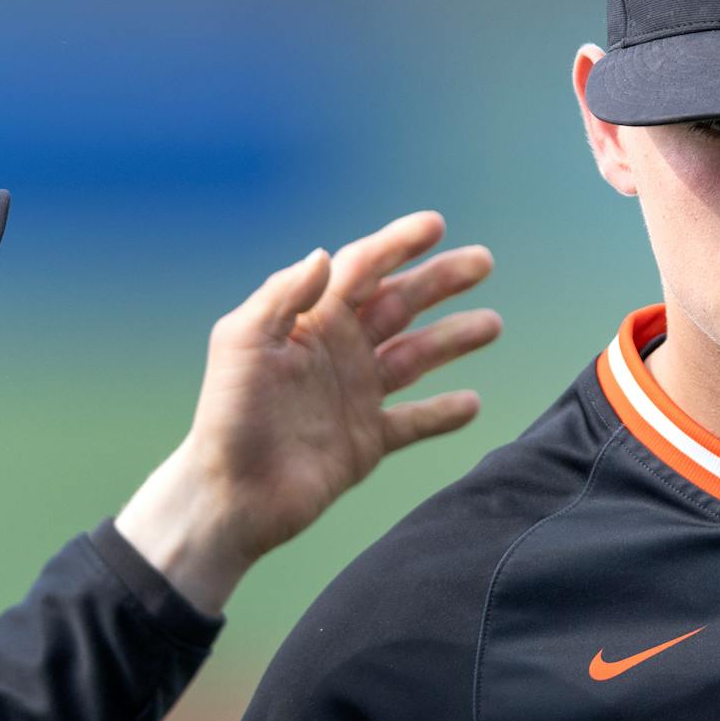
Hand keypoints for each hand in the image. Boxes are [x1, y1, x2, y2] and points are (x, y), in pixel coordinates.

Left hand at [116, 211, 500, 612]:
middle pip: (399, 305)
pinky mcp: (367, 440)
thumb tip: (325, 254)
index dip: (397, 244)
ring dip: (453, 338)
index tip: (435, 224)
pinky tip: (472, 403)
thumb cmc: (228, 416)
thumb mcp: (241, 343)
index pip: (361, 270)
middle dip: (440, 281)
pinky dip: (443, 413)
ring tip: (491, 324)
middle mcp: (338, 351)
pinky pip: (414, 421)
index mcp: (310, 322)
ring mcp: (355, 395)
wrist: (231, 496)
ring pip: (416, 357)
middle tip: (483, 261)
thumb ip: (284, 296)